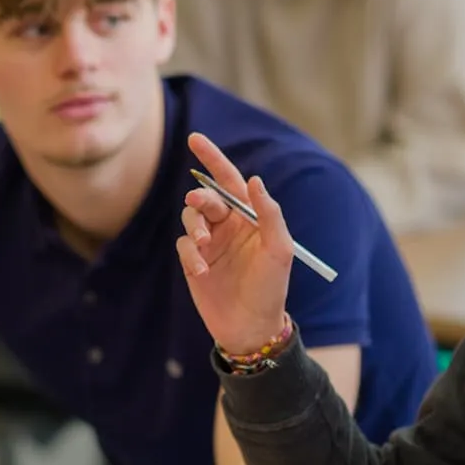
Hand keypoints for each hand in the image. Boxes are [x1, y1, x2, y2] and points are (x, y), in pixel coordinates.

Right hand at [178, 132, 295, 356]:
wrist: (251, 327)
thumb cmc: (271, 288)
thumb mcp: (280, 250)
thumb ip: (269, 214)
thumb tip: (255, 180)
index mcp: (250, 217)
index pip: (228, 179)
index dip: (211, 157)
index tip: (194, 138)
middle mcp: (228, 225)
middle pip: (205, 197)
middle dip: (200, 199)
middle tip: (200, 207)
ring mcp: (210, 243)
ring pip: (190, 219)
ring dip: (195, 228)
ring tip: (205, 248)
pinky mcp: (194, 261)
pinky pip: (184, 246)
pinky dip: (191, 255)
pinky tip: (203, 271)